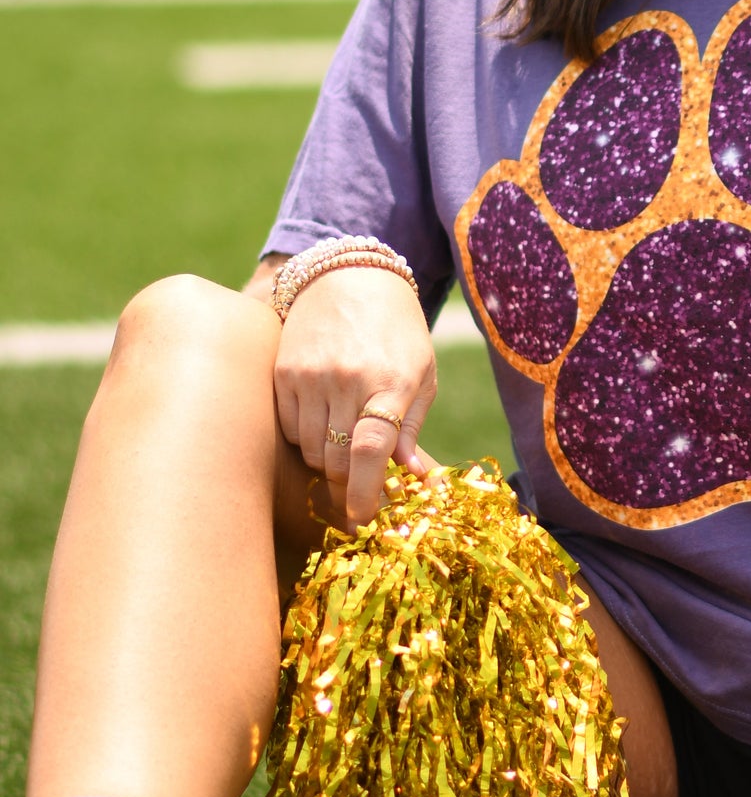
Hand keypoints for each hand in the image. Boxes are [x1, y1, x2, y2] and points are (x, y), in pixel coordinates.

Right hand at [272, 265, 437, 529]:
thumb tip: (412, 476)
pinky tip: (323, 418)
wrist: (349, 278)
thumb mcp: (422, 372)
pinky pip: (291, 428)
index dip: (364, 493)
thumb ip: (411, 425)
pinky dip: (306, 436)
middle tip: (358, 485)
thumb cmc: (397, 331)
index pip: (370, 451)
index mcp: (391, 381)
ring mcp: (311, 375)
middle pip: (337, 459)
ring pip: (312, 449)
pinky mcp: (283, 373)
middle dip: (348, 482)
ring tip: (344, 441)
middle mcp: (347, 378)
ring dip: (328, 459)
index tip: (363, 519)